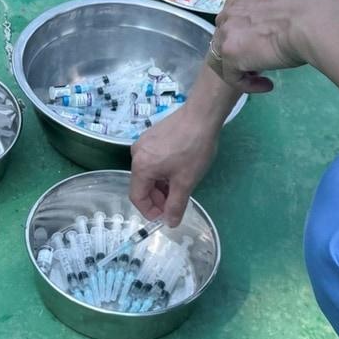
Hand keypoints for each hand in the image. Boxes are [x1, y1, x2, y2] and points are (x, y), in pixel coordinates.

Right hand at [128, 105, 219, 227]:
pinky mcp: (152, 135)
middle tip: (176, 202)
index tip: (167, 216)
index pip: (137, 197)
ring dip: (161, 185)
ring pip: (148, 172)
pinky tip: (179, 168)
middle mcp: (137, 153)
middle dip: (157, 198)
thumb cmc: (193, 149)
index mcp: (141, 166)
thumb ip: (176, 205)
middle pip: (142, 184)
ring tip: (180, 185)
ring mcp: (143, 142)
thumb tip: (169, 223)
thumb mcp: (186, 182)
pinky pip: (152, 159)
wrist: (201, 115)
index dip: (150, 211)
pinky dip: (162, 170)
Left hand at [208, 0, 338, 86]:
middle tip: (260, 64)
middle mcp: (231, 12)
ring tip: (262, 77)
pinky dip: (247, 85)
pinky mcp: (230, 53)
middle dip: (238, 53)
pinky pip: (232, 77)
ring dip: (240, 70)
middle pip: (222, 38)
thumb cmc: (312, 12)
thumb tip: (286, 17)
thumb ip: (277, 11)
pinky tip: (268, 85)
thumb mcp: (290, 3)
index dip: (245, 37)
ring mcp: (227, 32)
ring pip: (221, 59)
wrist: (311, 20)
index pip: (234, 20)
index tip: (264, 47)